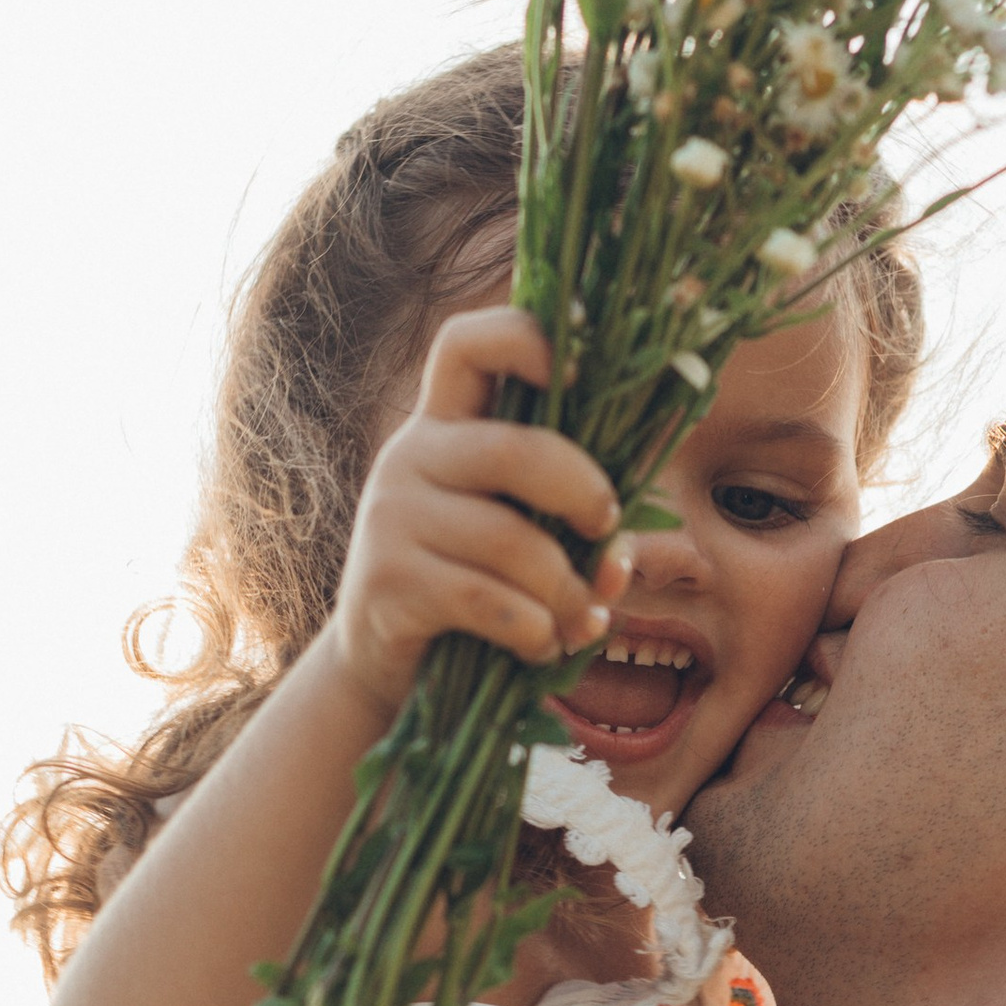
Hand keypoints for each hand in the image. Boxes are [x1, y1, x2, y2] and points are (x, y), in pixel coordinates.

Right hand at [331, 307, 630, 714]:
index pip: (468, 345)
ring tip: (586, 621)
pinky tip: (545, 646)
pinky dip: (536, 631)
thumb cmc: (471, 587)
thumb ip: (570, 519)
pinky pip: (488, 601)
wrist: (384, 667)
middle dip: (583, 492)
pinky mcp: (386, 583)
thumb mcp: (519, 532)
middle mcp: (409, 459)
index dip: (526, 338)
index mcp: (444, 426)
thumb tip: (620, 553)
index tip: (582, 369)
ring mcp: (390, 519)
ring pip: (509, 540)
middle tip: (607, 527)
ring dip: (567, 590)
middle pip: (514, 450)